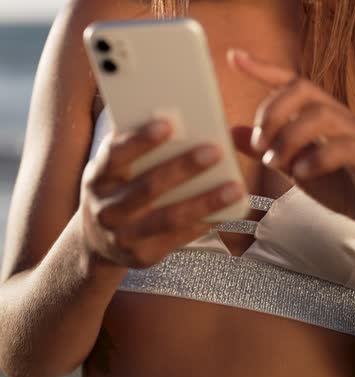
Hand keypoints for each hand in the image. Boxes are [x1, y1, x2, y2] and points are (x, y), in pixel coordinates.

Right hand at [80, 121, 243, 267]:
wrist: (98, 239)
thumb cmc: (119, 185)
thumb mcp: (116, 166)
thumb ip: (138, 145)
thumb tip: (181, 119)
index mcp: (98, 176)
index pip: (116, 155)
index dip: (141, 140)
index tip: (169, 123)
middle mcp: (105, 208)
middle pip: (148, 188)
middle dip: (183, 168)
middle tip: (216, 150)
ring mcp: (122, 237)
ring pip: (168, 218)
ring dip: (204, 202)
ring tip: (235, 187)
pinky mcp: (141, 257)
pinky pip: (177, 239)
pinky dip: (203, 223)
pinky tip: (226, 210)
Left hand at [228, 48, 354, 244]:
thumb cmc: (339, 183)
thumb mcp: (293, 165)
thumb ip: (267, 148)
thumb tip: (233, 132)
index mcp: (316, 112)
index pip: (289, 81)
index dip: (262, 67)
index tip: (234, 57)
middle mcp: (336, 115)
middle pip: (302, 89)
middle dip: (272, 111)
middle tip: (258, 143)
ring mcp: (354, 134)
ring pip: (320, 115)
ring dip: (289, 137)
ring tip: (273, 163)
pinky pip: (345, 147)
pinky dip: (317, 158)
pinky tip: (300, 174)